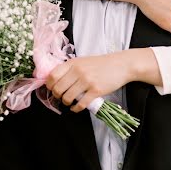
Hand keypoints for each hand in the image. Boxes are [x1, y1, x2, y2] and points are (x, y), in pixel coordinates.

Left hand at [45, 48, 159, 111]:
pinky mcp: (96, 91)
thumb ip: (70, 69)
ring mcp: (87, 81)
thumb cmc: (101, 64)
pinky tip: (76, 108)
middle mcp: (78, 71)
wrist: (121, 65)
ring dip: (66, 102)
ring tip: (69, 102)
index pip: (52, 75)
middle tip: (61, 97)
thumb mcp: (83, 61)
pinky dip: (76, 109)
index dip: (49, 85)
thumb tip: (54, 80)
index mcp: (73, 63)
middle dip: (57, 96)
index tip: (52, 88)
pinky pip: (81, 104)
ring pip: (67, 97)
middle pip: (58, 88)